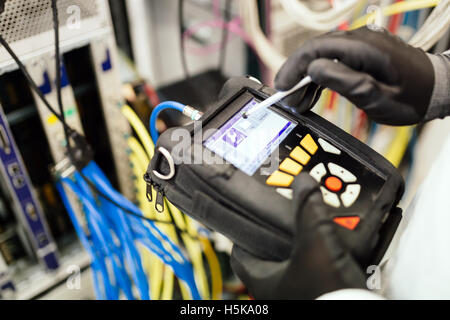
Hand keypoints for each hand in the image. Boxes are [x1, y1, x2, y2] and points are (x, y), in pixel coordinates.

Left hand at [230, 173, 365, 298]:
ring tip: (315, 227)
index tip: (253, 216)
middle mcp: (276, 292)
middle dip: (279, 236)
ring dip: (302, 248)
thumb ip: (309, 210)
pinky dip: (319, 260)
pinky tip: (334, 249)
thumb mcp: (317, 244)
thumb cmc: (329, 296)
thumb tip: (303, 182)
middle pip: (268, 257)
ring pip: (292, 266)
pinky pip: (311, 275)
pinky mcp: (316, 297)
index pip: (240, 254)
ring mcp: (295, 296)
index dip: (244, 234)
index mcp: (263, 281)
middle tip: (289, 216)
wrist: (358, 316)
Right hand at [275, 27, 434, 125]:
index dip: (294, 68)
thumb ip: (345, 82)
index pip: (316, 50)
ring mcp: (360, 45)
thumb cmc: (411, 97)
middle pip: (315, 50)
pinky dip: (318, 76)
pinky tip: (311, 92)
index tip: (282, 87)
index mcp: (364, 49)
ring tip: (297, 100)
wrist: (436, 90)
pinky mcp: (361, 53)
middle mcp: (360, 40)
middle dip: (295, 73)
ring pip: (321, 55)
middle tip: (285, 97)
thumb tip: (314, 69)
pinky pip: (332, 60)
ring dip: (305, 77)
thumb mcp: (377, 97)